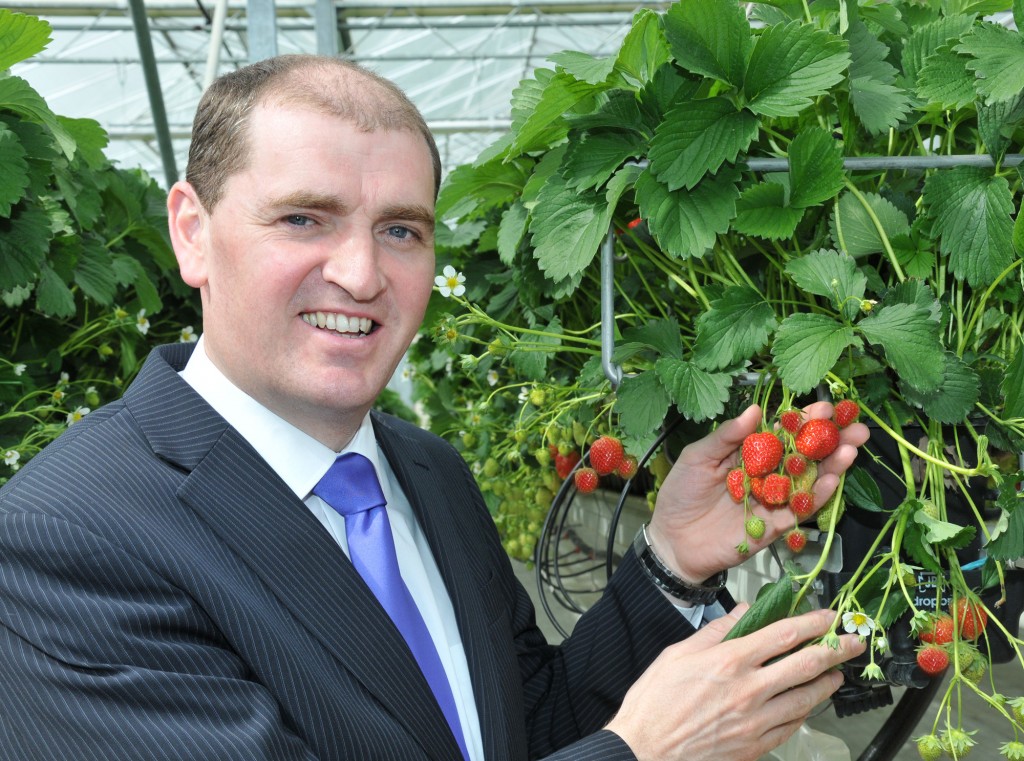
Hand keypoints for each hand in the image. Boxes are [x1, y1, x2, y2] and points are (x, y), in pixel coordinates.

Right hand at [605, 606, 865, 760]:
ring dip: (827, 683)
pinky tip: (809, 704)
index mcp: (728, 662)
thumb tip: (742, 613)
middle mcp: (748, 690)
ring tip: (837, 674)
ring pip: (805, 698)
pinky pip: (791, 726)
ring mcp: (755, 721)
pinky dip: (806, 711)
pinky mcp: (755, 745)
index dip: (811, 622)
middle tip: (852, 642)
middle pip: (805, 664)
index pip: (782, 635)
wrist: (645, 751)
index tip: (827, 616)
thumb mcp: (677, 655)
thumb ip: (715, 632)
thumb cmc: (654, 704)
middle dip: (834, 650)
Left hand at [647, 404, 868, 582]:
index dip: (803, 421)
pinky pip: (800, 511)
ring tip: (851, 449)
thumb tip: (756, 410)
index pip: (782, 433)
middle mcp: (767, 475)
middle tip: (855, 426)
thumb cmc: (681, 494)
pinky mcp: (774, 526)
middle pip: (804, 455)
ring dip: (831, 466)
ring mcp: (773, 500)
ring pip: (808, 482)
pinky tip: (831, 481)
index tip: (824, 408)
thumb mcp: (697, 457)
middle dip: (830, 441)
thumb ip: (726, 437)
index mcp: (749, 454)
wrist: (672, 540)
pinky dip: (816, 497)